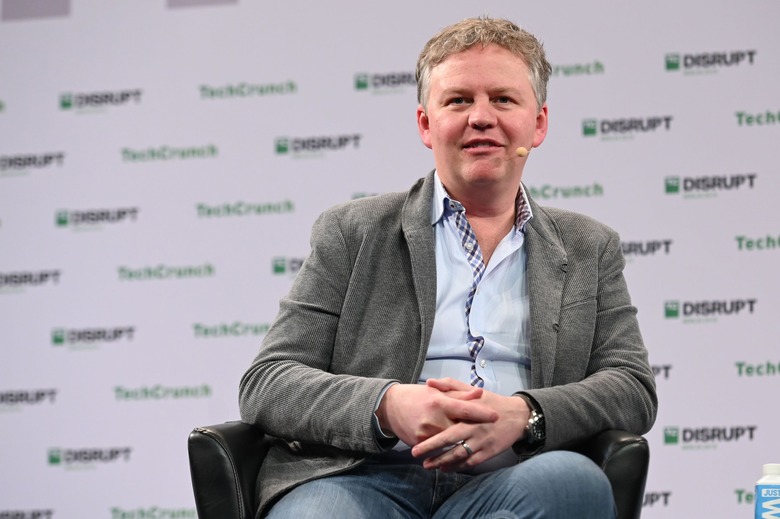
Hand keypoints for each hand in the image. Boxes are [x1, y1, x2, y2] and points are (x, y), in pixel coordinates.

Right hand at [375, 382, 497, 446]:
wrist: (390, 407)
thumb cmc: (417, 396)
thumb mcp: (437, 391)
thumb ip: (459, 394)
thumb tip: (480, 393)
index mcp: (439, 402)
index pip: (465, 409)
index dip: (481, 413)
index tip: (495, 416)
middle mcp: (433, 419)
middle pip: (461, 429)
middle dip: (474, 430)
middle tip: (489, 430)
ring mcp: (426, 434)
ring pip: (451, 442)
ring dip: (462, 442)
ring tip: (474, 441)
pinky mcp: (419, 444)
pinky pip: (437, 449)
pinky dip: (447, 448)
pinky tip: (455, 447)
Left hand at [410, 377, 529, 471]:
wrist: (517, 416)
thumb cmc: (490, 401)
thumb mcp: (471, 389)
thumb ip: (449, 385)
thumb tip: (429, 383)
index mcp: (469, 410)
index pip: (448, 420)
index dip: (432, 429)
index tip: (415, 437)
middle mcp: (475, 427)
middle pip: (450, 439)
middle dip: (431, 448)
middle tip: (415, 454)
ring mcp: (482, 441)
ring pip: (459, 454)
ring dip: (442, 461)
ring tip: (427, 465)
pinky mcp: (489, 452)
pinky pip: (471, 462)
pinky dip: (457, 467)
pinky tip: (445, 468)